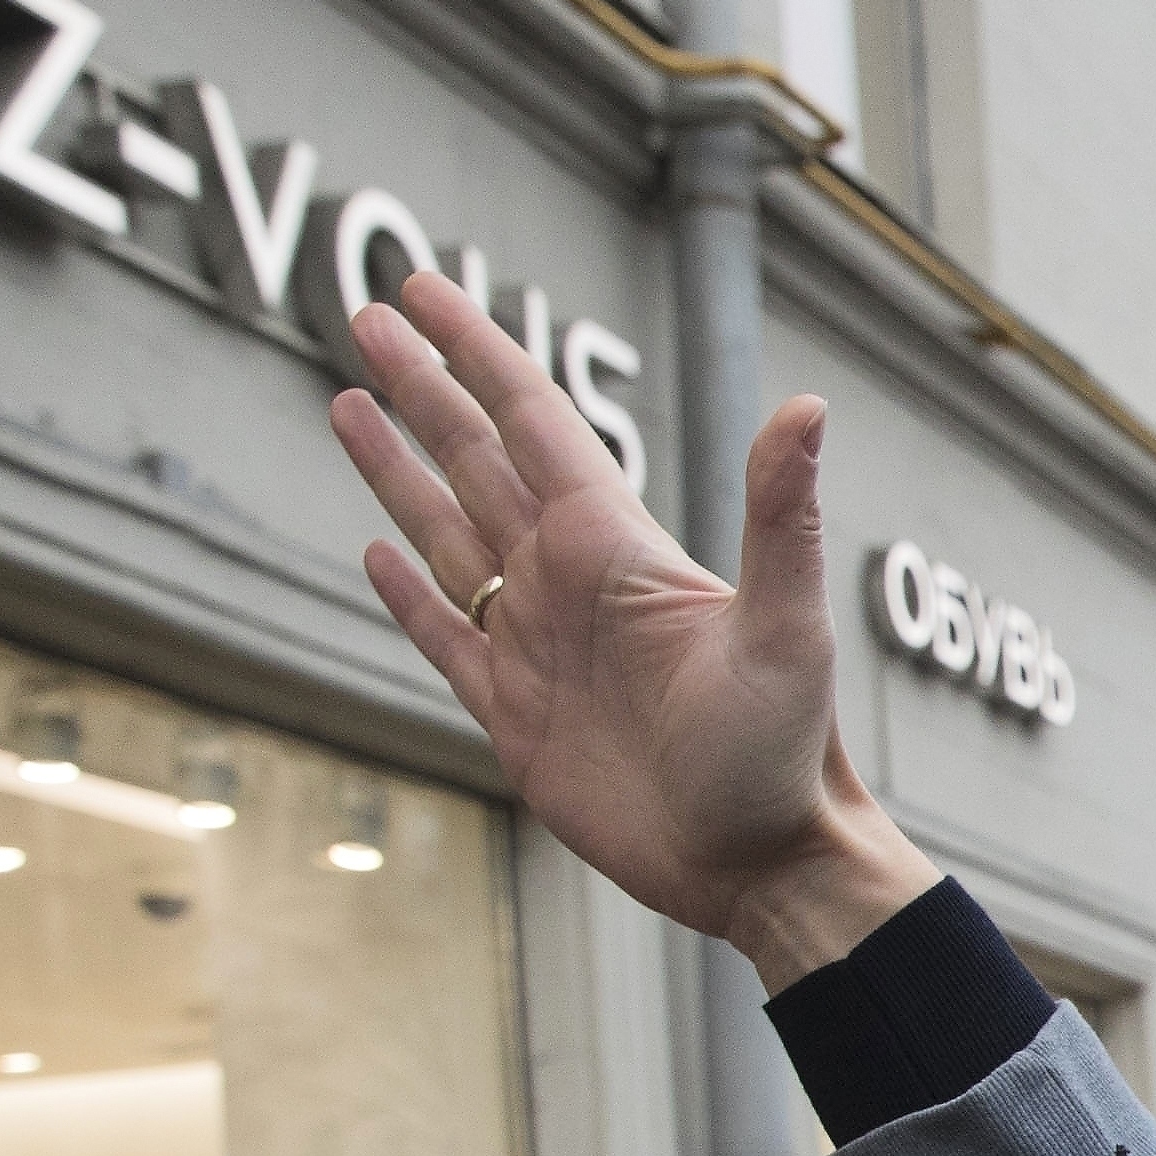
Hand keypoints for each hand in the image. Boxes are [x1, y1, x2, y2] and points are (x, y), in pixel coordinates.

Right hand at [324, 274, 932, 984]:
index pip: (533, 421)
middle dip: (423, 389)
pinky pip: (447, 639)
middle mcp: (572, 585)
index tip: (422, 290)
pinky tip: (376, 550)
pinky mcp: (517, 718)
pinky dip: (408, 593)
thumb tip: (808, 406)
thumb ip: (781, 515)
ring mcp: (540, 648)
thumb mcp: (787, 628)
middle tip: (367, 316)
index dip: (476, 352)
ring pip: (449, 535)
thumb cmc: (787, 752)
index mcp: (618, 548)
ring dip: (400, 471)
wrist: (765, 865)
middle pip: (477, 461)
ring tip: (348, 402)